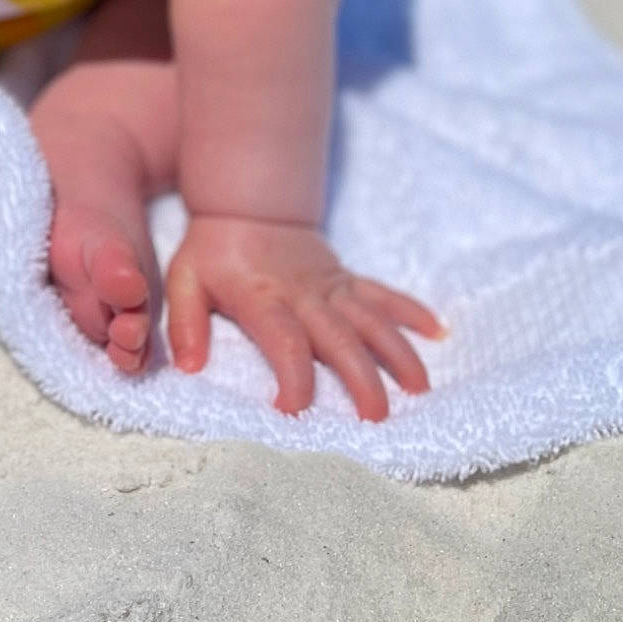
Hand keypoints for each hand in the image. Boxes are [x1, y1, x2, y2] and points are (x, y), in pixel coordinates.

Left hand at [165, 214, 444, 419]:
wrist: (245, 203)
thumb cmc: (212, 251)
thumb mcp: (185, 280)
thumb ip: (185, 323)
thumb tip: (188, 367)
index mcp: (263, 298)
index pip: (284, 342)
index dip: (292, 377)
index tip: (293, 411)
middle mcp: (305, 295)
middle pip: (340, 339)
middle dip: (361, 378)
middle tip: (377, 418)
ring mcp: (332, 286)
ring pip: (371, 320)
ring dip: (398, 353)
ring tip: (420, 389)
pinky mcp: (346, 280)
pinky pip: (383, 294)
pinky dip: (411, 311)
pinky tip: (438, 331)